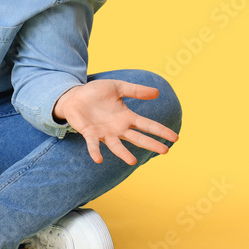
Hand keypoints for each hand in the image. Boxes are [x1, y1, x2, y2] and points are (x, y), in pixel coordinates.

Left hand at [52, 79, 178, 164]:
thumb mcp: (117, 87)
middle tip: (164, 151)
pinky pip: (93, 144)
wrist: (73, 96)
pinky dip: (95, 151)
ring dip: (123, 153)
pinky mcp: (89, 133)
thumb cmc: (95, 92)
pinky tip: (98, 159)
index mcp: (126, 117)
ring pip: (116, 145)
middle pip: (137, 138)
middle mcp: (118, 128)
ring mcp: (104, 132)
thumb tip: (157, 92)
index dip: (160, 131)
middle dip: (150, 144)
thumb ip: (135, 90)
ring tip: (132, 161)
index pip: (147, 125)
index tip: (175, 138)